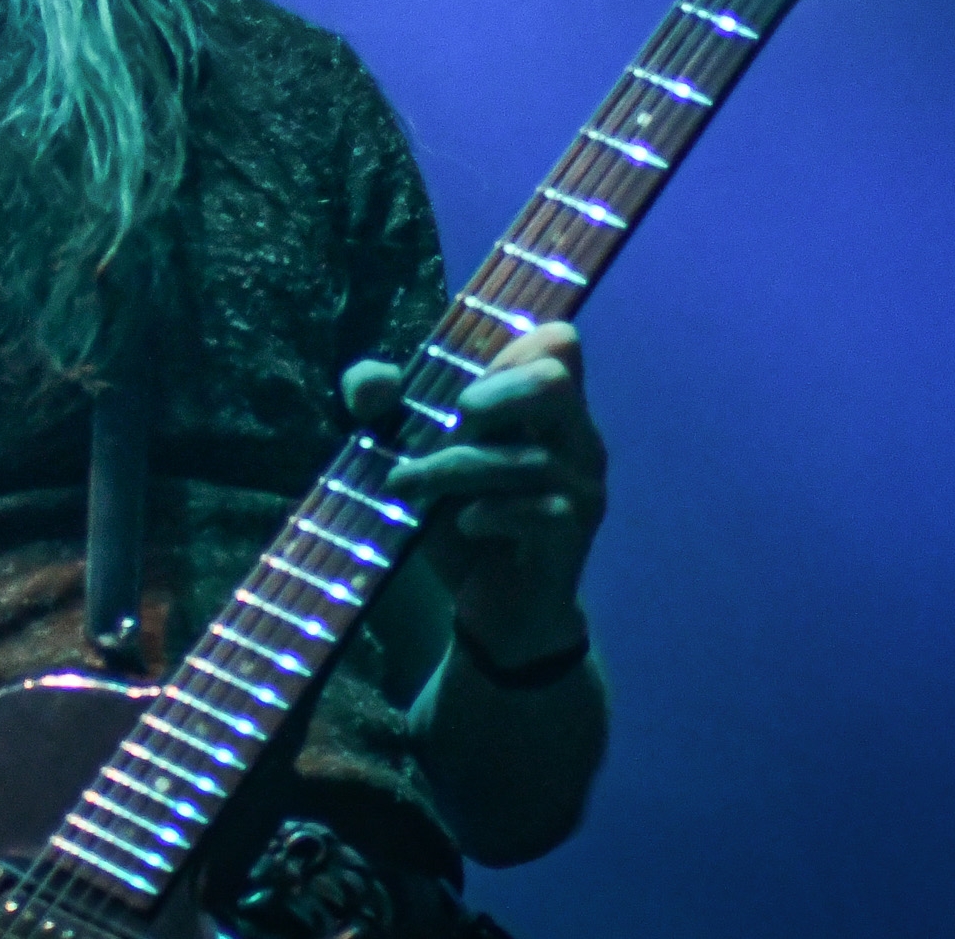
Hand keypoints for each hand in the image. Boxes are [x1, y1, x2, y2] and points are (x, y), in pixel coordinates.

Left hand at [342, 322, 604, 668]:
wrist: (494, 612)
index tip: (460, 381)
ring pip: (528, 457)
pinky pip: (540, 511)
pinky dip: (490, 515)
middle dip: (492, 394)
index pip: (558, 343)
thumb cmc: (460, 521)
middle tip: (456, 418)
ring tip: (406, 486)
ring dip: (454, 468)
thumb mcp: (417, 460)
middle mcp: (577, 438)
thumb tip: (370, 381)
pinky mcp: (574, 536)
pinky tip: (464, 525)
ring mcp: (583, 487)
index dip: (507, 345)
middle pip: (554, 380)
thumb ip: (386, 410)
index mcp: (546, 408)